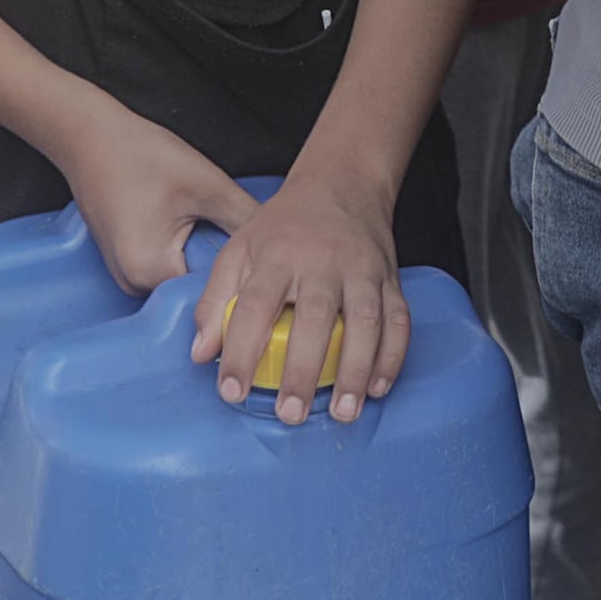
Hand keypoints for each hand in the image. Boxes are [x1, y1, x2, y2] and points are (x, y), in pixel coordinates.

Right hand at [64, 106, 265, 306]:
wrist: (89, 136)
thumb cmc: (139, 155)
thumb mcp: (206, 185)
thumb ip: (245, 218)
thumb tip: (277, 241)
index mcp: (150, 271)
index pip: (210, 295)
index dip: (238, 277)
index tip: (256, 258)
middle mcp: (132, 283)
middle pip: (194, 289)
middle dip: (220, 265)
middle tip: (235, 231)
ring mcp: (125, 273)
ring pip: (180, 276)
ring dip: (200, 256)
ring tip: (209, 222)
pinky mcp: (125, 259)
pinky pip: (164, 265)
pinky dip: (182, 249)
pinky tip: (188, 221)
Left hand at [200, 164, 409, 424]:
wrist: (343, 185)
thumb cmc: (284, 227)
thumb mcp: (239, 250)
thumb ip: (215, 301)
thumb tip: (201, 354)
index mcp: (278, 256)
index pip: (255, 305)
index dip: (241, 350)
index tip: (231, 390)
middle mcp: (323, 262)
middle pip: (316, 317)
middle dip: (304, 370)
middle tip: (291, 414)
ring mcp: (362, 271)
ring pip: (366, 322)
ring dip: (357, 370)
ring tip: (344, 413)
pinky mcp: (391, 280)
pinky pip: (399, 320)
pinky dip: (393, 356)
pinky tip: (377, 389)